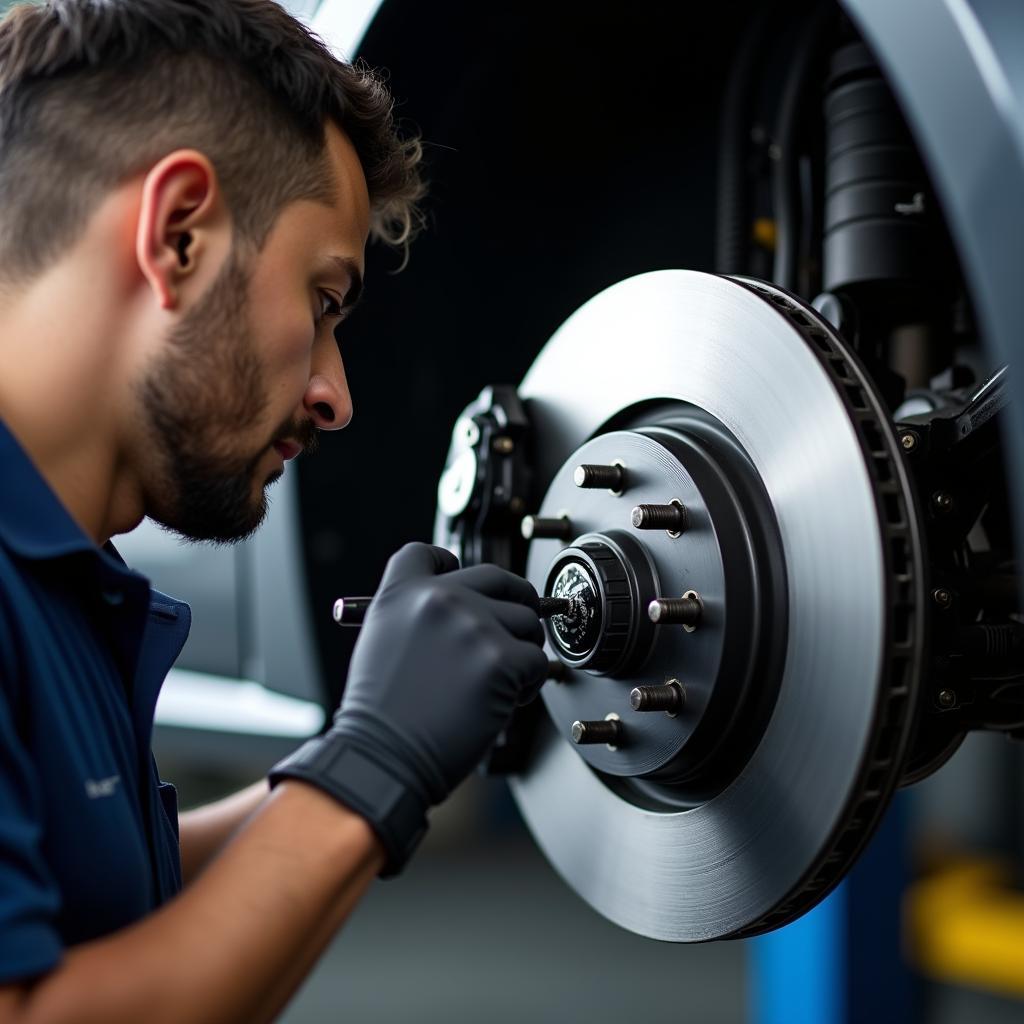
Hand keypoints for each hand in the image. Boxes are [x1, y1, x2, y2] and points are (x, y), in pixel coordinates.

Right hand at [270, 543, 547, 873]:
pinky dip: (528, 683)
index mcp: (402, 593)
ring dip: (522, 648)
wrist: (383, 756)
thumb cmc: (382, 715)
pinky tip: (503, 700)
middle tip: (514, 627)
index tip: (463, 586)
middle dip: (513, 601)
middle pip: (497, 578)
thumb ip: (415, 614)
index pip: (430, 553)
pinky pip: (536, 661)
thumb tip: (459, 607)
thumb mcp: (380, 642)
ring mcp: (473, 626)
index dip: (450, 564)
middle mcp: (439, 599)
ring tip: (498, 680)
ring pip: (526, 621)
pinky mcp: (501, 659)